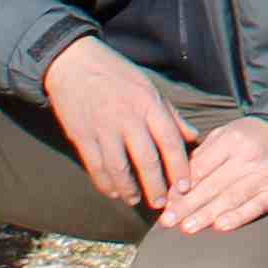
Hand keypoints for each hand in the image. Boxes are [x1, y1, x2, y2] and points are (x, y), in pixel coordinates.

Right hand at [40, 34, 193, 211]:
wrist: (73, 63)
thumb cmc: (117, 74)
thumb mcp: (149, 87)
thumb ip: (172, 115)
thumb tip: (194, 137)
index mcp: (148, 104)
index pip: (170, 141)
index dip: (179, 167)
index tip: (185, 187)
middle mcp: (127, 118)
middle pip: (146, 160)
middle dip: (157, 186)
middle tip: (162, 204)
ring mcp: (103, 128)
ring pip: (119, 168)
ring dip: (129, 189)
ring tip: (136, 200)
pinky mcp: (82, 135)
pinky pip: (95, 166)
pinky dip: (105, 183)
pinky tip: (113, 192)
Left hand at [158, 114, 267, 234]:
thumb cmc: (254, 136)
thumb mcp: (228, 133)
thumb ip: (205, 153)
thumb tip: (180, 180)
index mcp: (231, 140)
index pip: (200, 167)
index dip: (181, 187)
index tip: (165, 202)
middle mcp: (247, 157)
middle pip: (211, 185)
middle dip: (187, 205)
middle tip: (167, 221)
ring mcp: (264, 175)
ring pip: (230, 198)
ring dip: (206, 215)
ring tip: (187, 228)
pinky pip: (255, 206)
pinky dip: (238, 217)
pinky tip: (221, 226)